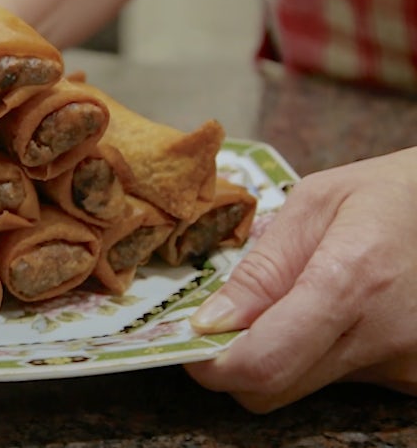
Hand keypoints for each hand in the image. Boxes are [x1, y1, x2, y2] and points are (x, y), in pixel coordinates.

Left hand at [184, 146, 416, 411]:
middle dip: (234, 362)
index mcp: (352, 282)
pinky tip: (339, 315)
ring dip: (281, 354)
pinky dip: (320, 354)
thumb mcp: (316, 203)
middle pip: (274, 388)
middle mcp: (385, 336)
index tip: (189, 342)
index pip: (263, 363)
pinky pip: (341, 381)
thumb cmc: (391, 194)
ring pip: (304, 386)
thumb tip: (211, 321)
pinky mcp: (414, 378)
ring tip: (300, 300)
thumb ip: (263, 267)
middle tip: (227, 322)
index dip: (212, 363)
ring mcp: (406, 366)